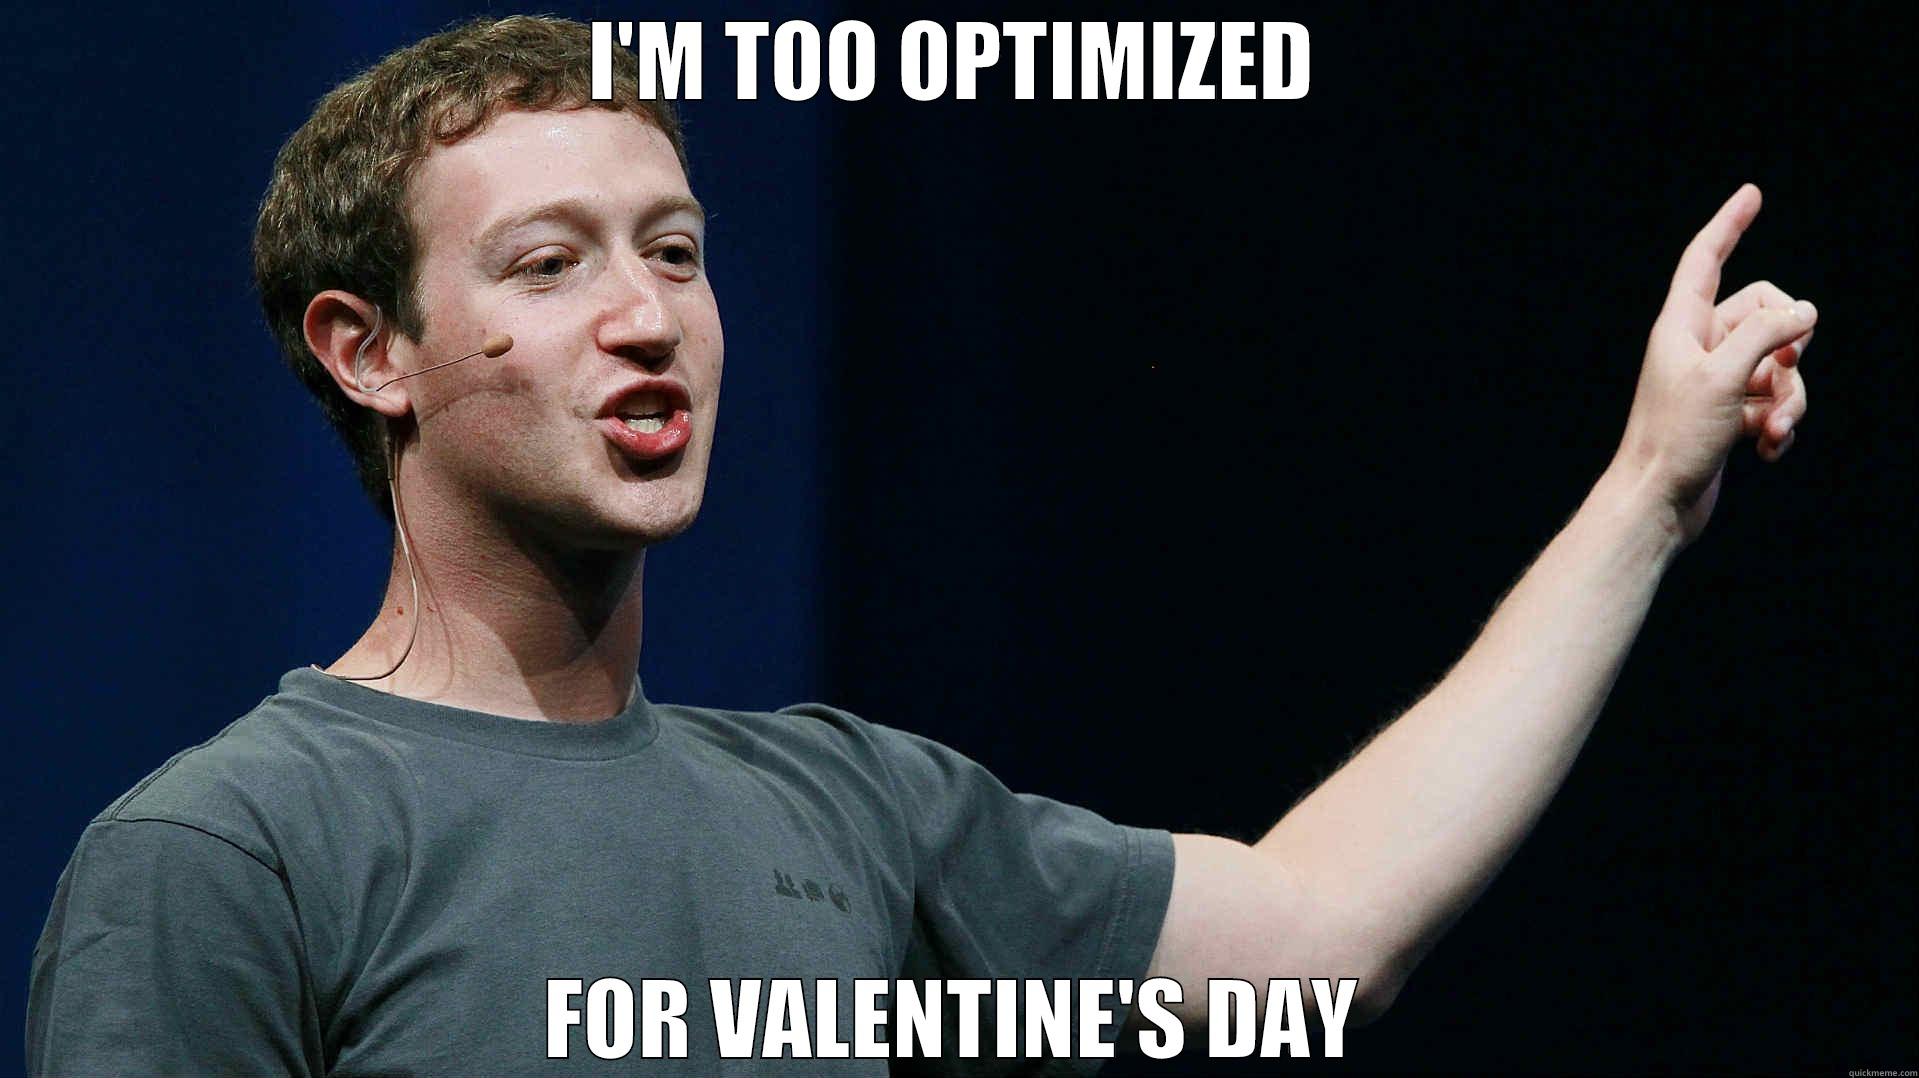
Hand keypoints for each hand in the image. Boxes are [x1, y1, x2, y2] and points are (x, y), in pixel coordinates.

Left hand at [1610, 184, 1815, 545]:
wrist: (1656, 503)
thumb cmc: (1675, 438)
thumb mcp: (1726, 375)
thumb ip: (1769, 333)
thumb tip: (1806, 312)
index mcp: (1681, 326)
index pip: (1705, 259)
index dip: (1729, 225)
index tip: (1751, 194)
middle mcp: (1697, 348)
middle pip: (1765, 314)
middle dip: (1790, 346)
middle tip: (1783, 374)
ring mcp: (1715, 382)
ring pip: (1779, 365)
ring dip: (1790, 398)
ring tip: (1773, 430)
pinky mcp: (1729, 416)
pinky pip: (1773, 402)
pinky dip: (1779, 424)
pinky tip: (1768, 450)